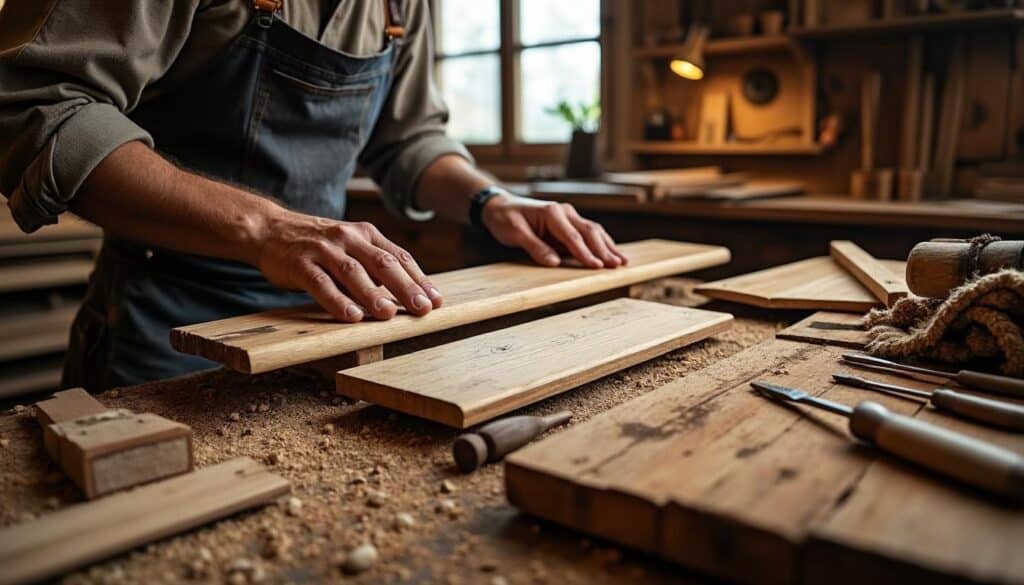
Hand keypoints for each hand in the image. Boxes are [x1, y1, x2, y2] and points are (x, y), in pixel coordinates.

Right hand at [254, 209, 440, 321]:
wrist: (269, 228)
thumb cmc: (317, 245)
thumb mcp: (350, 247)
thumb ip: (374, 266)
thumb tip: (408, 295)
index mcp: (366, 234)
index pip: (399, 257)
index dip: (419, 279)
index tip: (436, 301)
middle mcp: (348, 238)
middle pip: (382, 263)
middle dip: (406, 287)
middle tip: (423, 309)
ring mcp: (323, 250)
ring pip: (353, 272)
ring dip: (373, 294)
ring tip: (389, 314)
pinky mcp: (300, 264)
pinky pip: (321, 283)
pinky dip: (337, 301)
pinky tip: (351, 316)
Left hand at [481, 194, 627, 267]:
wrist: (501, 206)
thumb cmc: (506, 219)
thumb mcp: (515, 233)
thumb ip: (535, 247)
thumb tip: (554, 263)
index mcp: (552, 212)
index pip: (572, 236)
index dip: (585, 253)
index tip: (597, 267)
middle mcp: (565, 211)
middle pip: (590, 231)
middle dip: (604, 250)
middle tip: (616, 265)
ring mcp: (569, 216)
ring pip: (594, 231)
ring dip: (608, 246)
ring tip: (622, 261)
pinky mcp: (569, 223)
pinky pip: (589, 232)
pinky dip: (602, 242)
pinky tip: (612, 252)